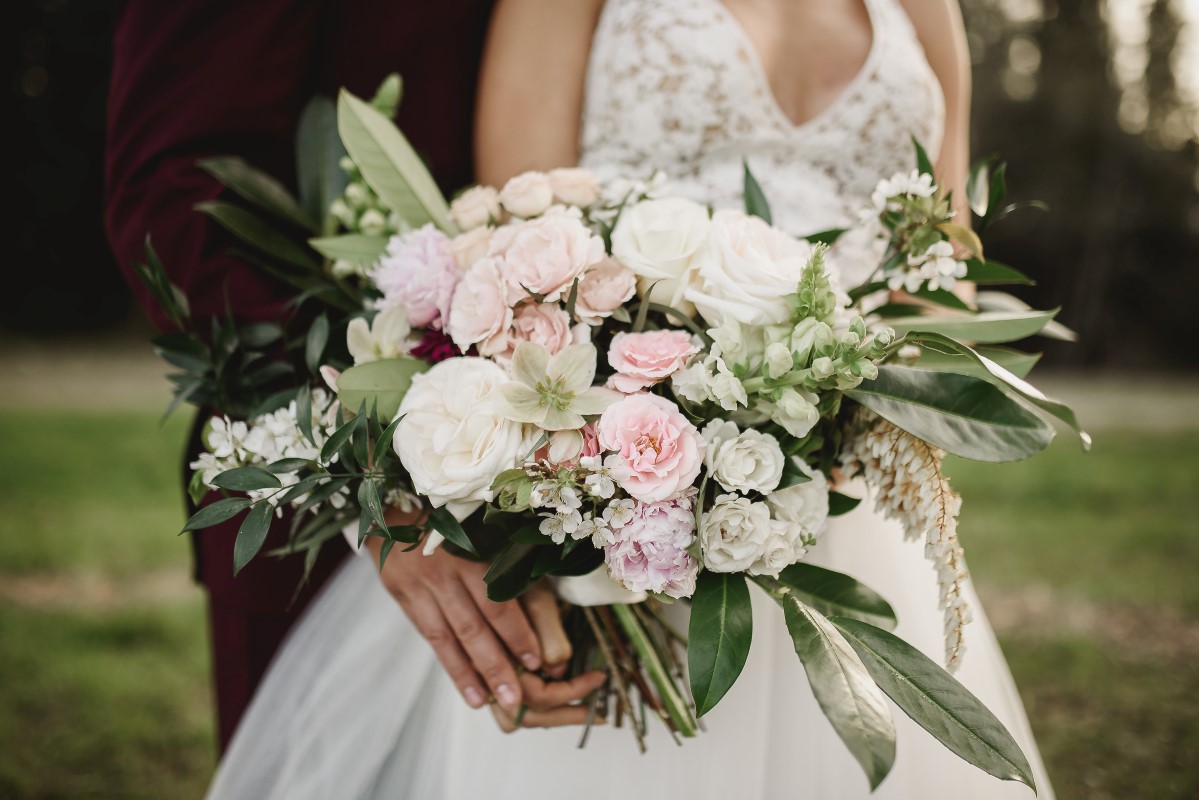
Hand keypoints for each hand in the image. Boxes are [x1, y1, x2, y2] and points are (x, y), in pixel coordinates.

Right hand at [367, 508, 605, 725]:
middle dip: (498, 664)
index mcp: (473, 550)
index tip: (537, 661)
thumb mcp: (482, 532)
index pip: (497, 599)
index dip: (517, 632)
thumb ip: (508, 564)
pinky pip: (431, 638)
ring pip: (452, 637)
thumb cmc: (455, 522)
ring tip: (493, 703)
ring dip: (475, 674)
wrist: (395, 508)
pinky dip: (452, 667)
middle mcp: (447, 569)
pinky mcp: (404, 595)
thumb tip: (542, 609)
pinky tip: (468, 692)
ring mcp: (422, 584)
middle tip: (518, 698)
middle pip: (475, 624)